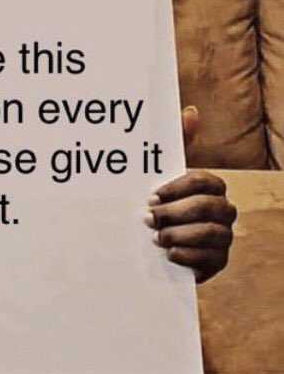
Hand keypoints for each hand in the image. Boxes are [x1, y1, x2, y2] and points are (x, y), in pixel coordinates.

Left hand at [143, 106, 236, 282]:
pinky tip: (169, 254)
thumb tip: (190, 111)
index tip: (152, 195)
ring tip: (156, 237)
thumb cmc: (160, 201)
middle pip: (207, 208)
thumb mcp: (163, 173)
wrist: (153, 242)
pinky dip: (188, 257)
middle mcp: (224, 210)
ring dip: (180, 235)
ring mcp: (223, 237)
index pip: (204, 181)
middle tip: (148, 218)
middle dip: (175, 213)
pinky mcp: (217, 262)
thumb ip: (177, 144)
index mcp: (212, 187)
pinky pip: (210, 260)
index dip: (177, 188)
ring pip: (211, 233)